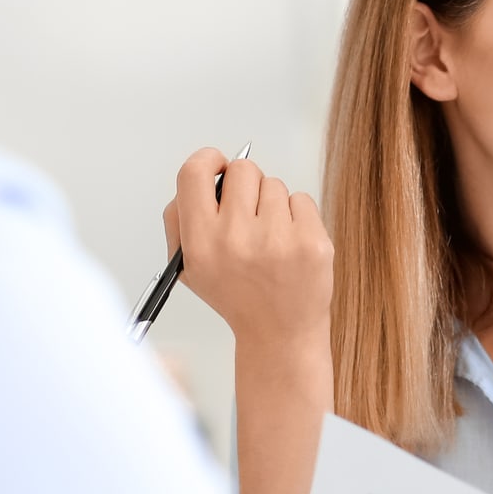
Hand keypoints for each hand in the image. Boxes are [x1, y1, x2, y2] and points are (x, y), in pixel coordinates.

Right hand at [162, 148, 333, 348]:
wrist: (279, 333)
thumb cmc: (236, 295)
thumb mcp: (190, 266)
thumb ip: (180, 219)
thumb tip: (200, 175)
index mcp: (201, 243)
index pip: (194, 173)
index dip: (207, 160)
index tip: (217, 165)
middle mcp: (237, 239)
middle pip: (243, 170)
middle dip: (246, 185)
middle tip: (249, 213)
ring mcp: (278, 239)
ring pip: (275, 185)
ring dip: (272, 205)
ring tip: (270, 239)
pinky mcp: (312, 242)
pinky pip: (302, 199)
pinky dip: (297, 216)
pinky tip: (290, 244)